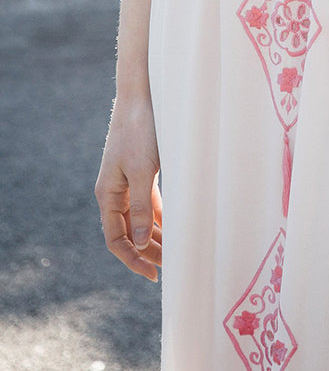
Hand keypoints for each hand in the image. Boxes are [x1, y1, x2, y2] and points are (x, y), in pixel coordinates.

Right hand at [95, 95, 161, 280]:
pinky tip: (176, 226)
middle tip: (174, 265)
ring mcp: (128, 182)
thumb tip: (138, 241)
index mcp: (108, 195)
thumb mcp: (143, 171)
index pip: (116, 239)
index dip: (132, 259)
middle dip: (148, 251)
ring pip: (141, 219)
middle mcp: (115, 192)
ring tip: (179, 250)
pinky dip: (162, 216)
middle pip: (129, 233)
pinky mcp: (142, 172)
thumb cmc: (140, 131)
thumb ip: (141, 206)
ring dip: (157, 236)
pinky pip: (150, 203)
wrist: (142, 97)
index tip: (153, 274)